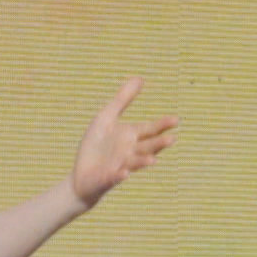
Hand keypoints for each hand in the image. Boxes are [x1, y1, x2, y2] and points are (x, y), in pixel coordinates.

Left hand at [70, 77, 178, 207]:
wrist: (80, 175)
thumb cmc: (96, 146)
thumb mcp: (106, 117)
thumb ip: (123, 99)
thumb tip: (140, 78)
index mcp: (131, 137)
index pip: (150, 130)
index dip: (162, 125)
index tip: (176, 120)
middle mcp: (130, 152)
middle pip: (147, 147)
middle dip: (158, 144)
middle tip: (171, 139)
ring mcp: (119, 166)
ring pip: (134, 164)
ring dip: (142, 162)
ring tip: (152, 161)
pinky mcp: (106, 179)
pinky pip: (113, 177)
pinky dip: (118, 176)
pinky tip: (123, 173)